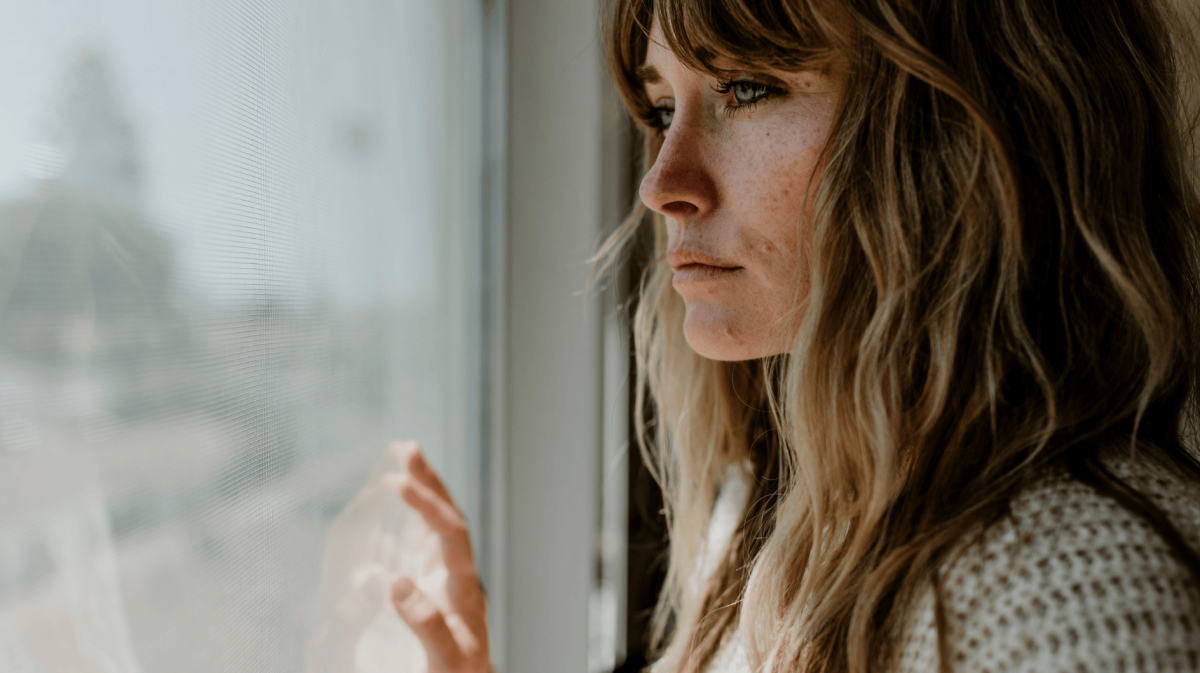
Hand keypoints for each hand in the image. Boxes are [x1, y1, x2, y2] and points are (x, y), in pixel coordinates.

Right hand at [390, 442, 489, 672]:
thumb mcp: (446, 661)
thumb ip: (426, 623)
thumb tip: (396, 582)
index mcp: (466, 592)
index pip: (453, 536)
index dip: (428, 507)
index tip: (399, 483)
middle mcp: (463, 580)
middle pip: (452, 520)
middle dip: (432, 484)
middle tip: (409, 448)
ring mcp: (452, 582)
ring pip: (443, 527)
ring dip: (428, 492)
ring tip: (409, 458)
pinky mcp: (440, 590)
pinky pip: (431, 543)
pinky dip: (419, 518)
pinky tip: (406, 504)